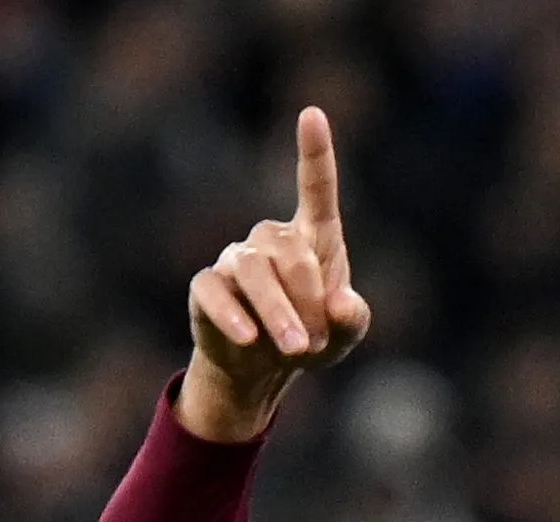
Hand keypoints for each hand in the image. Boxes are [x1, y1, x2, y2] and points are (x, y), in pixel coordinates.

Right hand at [179, 107, 371, 441]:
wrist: (263, 369)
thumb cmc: (312, 339)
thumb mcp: (344, 336)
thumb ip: (352, 319)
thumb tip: (342, 302)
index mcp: (314, 238)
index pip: (314, 186)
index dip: (314, 151)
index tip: (312, 114)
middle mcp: (272, 240)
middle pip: (289, 251)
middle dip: (308, 299)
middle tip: (316, 344)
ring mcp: (236, 260)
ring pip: (253, 271)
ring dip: (278, 312)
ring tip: (297, 350)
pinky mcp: (207, 287)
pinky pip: (215, 292)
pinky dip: (233, 316)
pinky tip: (249, 340)